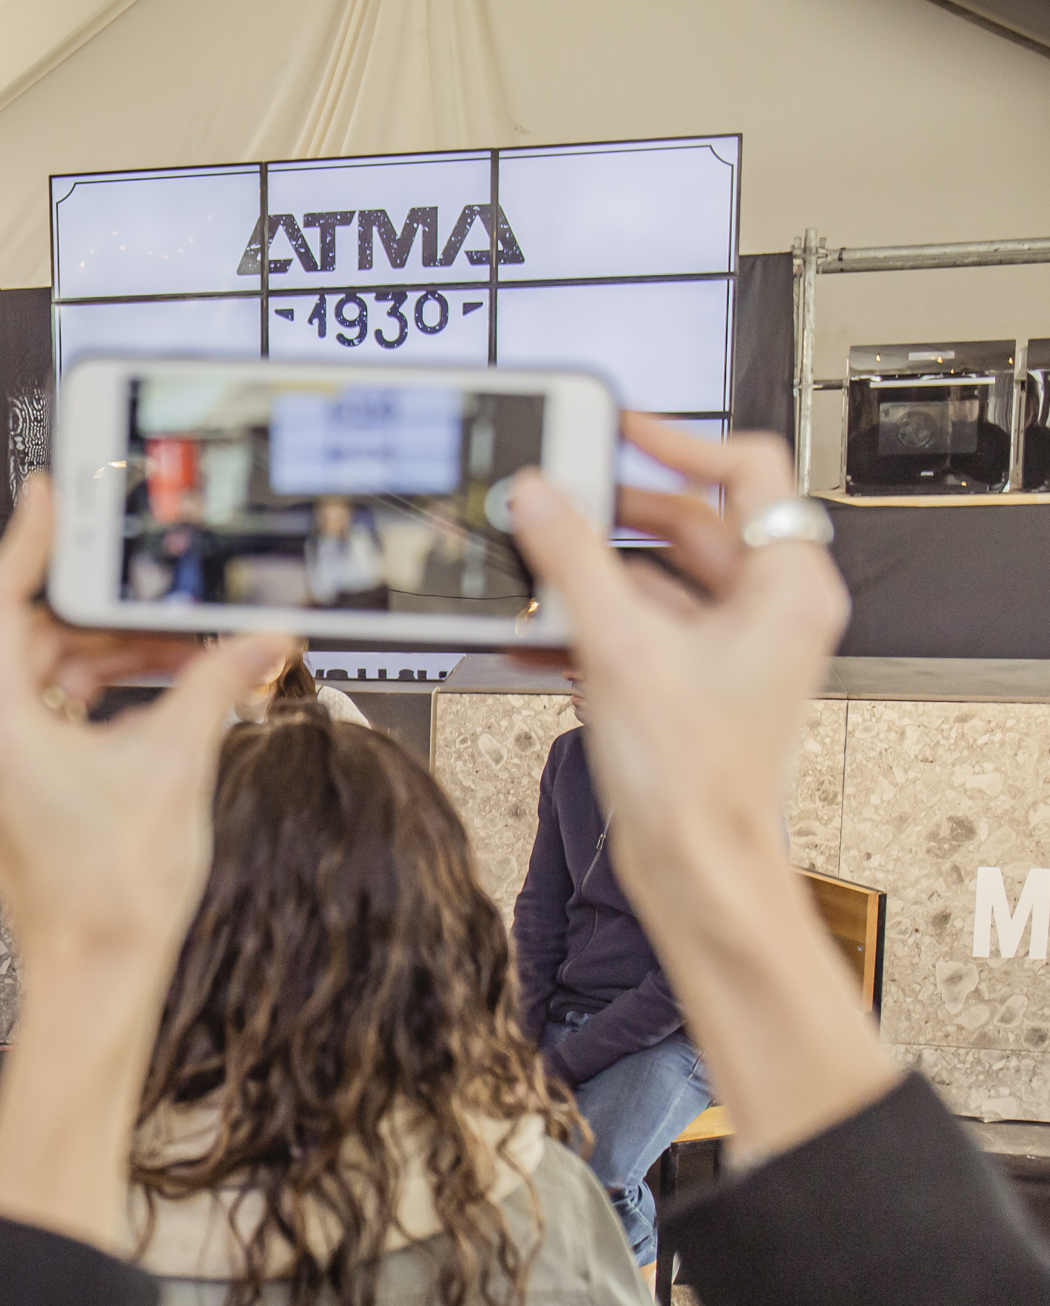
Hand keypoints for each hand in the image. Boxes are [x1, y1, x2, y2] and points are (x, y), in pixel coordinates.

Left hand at [0, 478, 286, 1249]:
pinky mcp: (12, 787)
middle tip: (163, 591)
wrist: (95, 981)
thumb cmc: (115, 901)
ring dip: (111, 657)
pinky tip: (161, 695)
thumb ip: (214, 689)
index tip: (55, 496)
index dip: (28, 539)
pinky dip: (100, 696)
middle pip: (32, 634)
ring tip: (183, 651)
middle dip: (105, 612)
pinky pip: (50, 712)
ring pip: (46, 674)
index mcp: (0, 726)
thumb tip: (258, 641)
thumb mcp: (177, 769)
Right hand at [507, 415, 892, 1155]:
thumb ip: (570, 558)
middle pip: (688, 522)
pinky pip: (633, 627)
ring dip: (588, 571)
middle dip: (612, 512)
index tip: (618, 430)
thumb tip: (536, 493)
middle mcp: (767, 611)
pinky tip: (527, 626)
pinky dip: (585, 620)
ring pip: (653, 577)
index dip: (680, 441)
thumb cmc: (695, 780)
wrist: (691, 868)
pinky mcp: (685, 684)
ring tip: (527, 563)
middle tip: (554, 497)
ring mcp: (726, 649)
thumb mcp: (620, 645)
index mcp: (786, 586)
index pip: (747, 471)